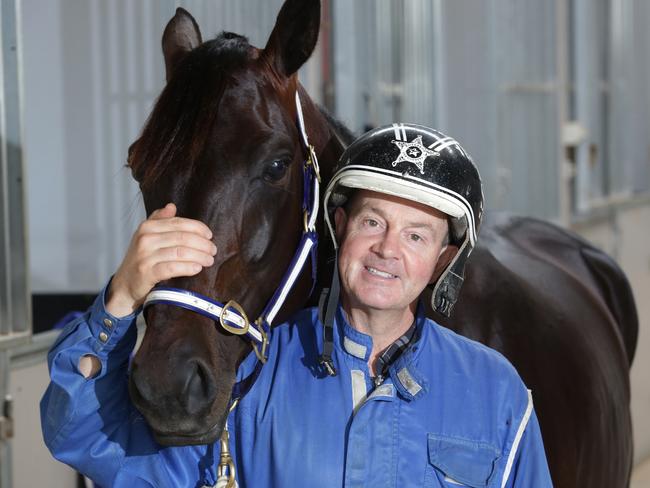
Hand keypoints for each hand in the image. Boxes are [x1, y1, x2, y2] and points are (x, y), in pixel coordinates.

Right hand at [105, 203, 216, 317]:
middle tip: (213, 250)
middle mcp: (145, 239)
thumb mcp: (147, 237)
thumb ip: (160, 221)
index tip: (210, 235)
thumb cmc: (141, 259)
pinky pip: (173, 268)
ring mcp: (145, 256)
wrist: (125, 284)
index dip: (198, 228)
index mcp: (147, 226)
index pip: (179, 223)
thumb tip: (172, 206)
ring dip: (200, 256)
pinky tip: (197, 268)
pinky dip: (188, 267)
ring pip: (180, 252)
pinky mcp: (147, 273)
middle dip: (202, 244)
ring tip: (209, 260)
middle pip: (182, 237)